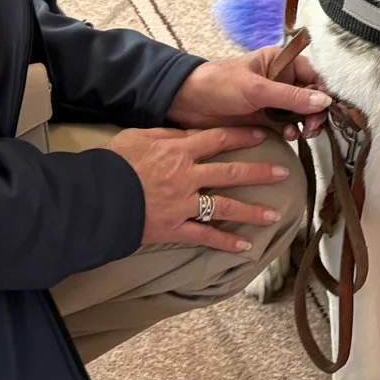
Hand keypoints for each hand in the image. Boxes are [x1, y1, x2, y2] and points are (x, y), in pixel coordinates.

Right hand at [103, 125, 289, 251]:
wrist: (96, 196)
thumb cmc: (113, 163)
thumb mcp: (137, 136)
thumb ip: (165, 134)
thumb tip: (185, 131)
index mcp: (178, 150)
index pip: (218, 139)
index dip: (242, 136)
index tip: (263, 136)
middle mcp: (187, 176)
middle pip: (231, 172)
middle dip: (260, 172)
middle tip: (284, 172)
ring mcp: (183, 204)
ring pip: (225, 206)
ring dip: (252, 211)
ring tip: (275, 215)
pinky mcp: (174, 229)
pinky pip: (205, 236)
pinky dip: (225, 243)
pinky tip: (245, 248)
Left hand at [168, 47, 332, 139]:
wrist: (187, 103)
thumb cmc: (218, 84)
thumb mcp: (256, 89)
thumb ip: (290, 96)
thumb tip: (324, 102)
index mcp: (280, 62)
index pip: (312, 75)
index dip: (323, 91)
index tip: (328, 109)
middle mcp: (280, 79)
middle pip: (310, 96)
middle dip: (316, 112)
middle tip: (313, 127)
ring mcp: (273, 101)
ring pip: (301, 114)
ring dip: (305, 124)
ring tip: (302, 133)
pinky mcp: (265, 120)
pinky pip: (287, 127)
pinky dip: (292, 132)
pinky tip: (289, 137)